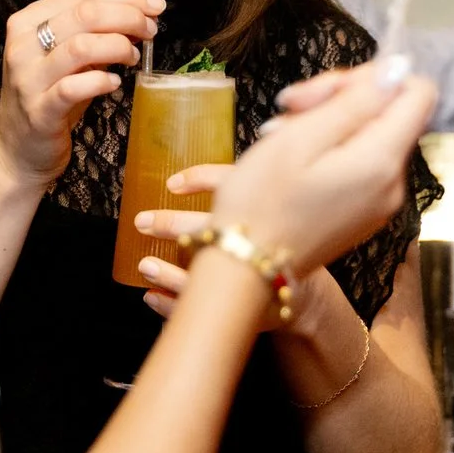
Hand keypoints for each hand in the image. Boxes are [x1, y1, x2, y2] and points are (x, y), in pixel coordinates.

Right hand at [0, 0, 163, 188]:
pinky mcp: (39, 110)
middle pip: (85, 13)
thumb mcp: (68, 57)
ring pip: (80, 46)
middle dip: (128, 16)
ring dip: (118, 46)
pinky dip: (101, 80)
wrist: (18, 148)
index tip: (155, 5)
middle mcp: (22, 45)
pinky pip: (74, 88)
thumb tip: (142, 14)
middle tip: (151, 30)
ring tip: (134, 57)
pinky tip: (115, 82)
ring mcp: (27, 79)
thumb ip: (96, 33)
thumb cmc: (50, 95)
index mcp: (27, 21)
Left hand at [133, 165, 331, 334]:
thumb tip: (247, 138)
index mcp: (272, 210)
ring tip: (142, 264)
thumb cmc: (289, 246)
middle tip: (141, 221)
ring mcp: (254, 284)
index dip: (200, 180)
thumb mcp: (287, 204)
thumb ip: (258, 178)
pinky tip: (149, 294)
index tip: (171, 183)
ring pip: (205, 276)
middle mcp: (262, 246)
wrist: (312, 298)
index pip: (234, 186)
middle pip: (214, 231)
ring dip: (168, 271)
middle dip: (172, 224)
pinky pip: (204, 310)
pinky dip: (172, 304)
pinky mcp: (243, 313)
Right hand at [206, 68, 435, 277]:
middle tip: (288, 105)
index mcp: (382, 161)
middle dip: (341, 98)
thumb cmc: (262, 201)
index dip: (375, 78)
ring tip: (278, 132)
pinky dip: (329, 150)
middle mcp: (394, 184)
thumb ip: (355, 101)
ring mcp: (381, 202)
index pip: (417, 92)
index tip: (328, 90)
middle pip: (389, 112)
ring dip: (328, 122)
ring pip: (371, 135)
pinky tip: (292, 156)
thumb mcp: (301, 138)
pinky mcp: (364, 213)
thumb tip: (399, 69)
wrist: (246, 270)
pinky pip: (360, 164)